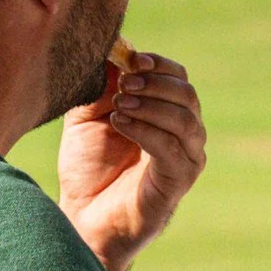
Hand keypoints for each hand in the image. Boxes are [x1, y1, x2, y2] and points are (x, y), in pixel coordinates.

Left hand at [58, 49, 207, 270]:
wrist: (83, 219)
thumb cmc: (89, 170)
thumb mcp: (90, 117)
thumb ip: (102, 86)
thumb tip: (112, 51)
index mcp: (168, 117)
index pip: (180, 80)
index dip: (161, 66)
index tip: (134, 59)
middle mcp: (185, 138)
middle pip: (187, 96)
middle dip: (156, 84)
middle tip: (125, 82)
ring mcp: (185, 161)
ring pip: (185, 120)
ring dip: (151, 105)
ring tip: (119, 104)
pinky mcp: (176, 183)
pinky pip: (171, 150)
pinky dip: (146, 130)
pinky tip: (120, 122)